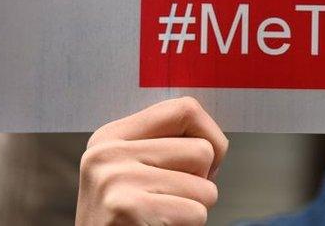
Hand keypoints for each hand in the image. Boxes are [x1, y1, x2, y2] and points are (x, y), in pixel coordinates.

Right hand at [76, 97, 228, 224]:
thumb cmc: (127, 220)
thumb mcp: (132, 171)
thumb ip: (164, 147)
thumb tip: (217, 143)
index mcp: (110, 136)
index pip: (185, 109)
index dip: (209, 136)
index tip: (202, 165)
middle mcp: (107, 153)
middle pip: (202, 151)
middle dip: (202, 182)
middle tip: (174, 201)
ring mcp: (115, 179)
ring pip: (205, 187)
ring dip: (195, 209)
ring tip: (164, 217)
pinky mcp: (127, 208)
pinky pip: (195, 213)